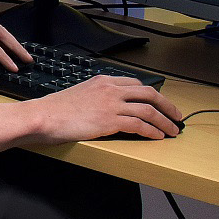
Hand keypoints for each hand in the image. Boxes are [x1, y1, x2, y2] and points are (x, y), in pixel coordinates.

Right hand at [27, 75, 182, 142]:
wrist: (42, 116)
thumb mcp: (77, 95)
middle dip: (167, 105)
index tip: (159, 103)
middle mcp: (110, 90)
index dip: (151, 95)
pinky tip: (157, 137)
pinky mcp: (110, 121)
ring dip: (164, 121)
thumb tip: (102, 109)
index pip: (135, 84)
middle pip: (149, 93)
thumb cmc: (53, 110)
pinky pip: (140, 125)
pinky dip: (152, 131)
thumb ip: (94, 98)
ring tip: (172, 131)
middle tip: (176, 116)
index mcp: (102, 81)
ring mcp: (111, 105)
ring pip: (149, 110)